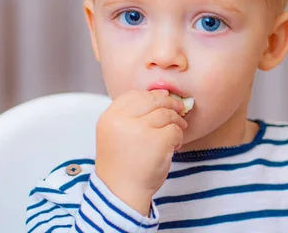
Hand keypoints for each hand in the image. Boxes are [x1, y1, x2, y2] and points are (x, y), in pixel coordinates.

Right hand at [95, 90, 186, 215]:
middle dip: (169, 104)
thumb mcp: (116, 134)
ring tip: (175, 134)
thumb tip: (162, 93)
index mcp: (109, 117)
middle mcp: (122, 121)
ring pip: (167, 114)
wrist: (121, 193)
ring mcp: (140, 130)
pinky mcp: (158, 140)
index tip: (161, 101)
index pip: (133, 95)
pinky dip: (179, 137)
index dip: (151, 96)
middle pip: (153, 100)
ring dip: (176, 122)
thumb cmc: (122, 165)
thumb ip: (133, 114)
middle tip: (179, 111)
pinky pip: (175, 130)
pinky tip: (174, 146)